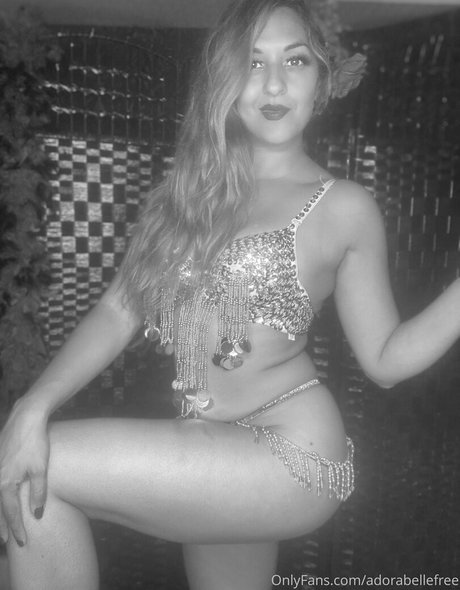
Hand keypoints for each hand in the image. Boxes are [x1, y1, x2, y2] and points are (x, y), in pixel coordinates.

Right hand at [0, 399, 49, 545]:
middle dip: (2, 526)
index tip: (21, 542)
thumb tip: (36, 513)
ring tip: (1, 527)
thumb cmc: (35, 443)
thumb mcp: (40, 469)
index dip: (16, 528)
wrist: (25, 418)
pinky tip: (2, 499)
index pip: (10, 513)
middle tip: (6, 542)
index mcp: (5, 483)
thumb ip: (38, 492)